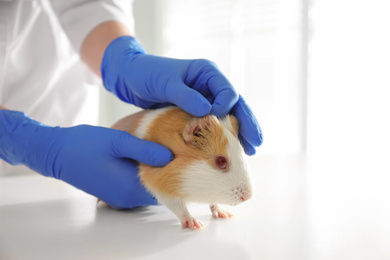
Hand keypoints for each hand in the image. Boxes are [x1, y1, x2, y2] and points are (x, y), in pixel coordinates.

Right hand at [0, 110, 172, 208]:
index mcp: (130, 187)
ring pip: (148, 187)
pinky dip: (144, 174)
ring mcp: (120, 197)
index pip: (165, 187)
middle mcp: (127, 198)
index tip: (185, 154)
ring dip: (156, 172)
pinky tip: (144, 156)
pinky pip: (137, 186)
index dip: (177, 171)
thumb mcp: (118, 141)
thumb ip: (145, 149)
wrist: (55, 153)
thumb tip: (170, 156)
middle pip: (158, 189)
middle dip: (169, 172)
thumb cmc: (84, 145)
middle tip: (176, 149)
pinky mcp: (114, 192)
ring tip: (162, 150)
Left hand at [101, 36, 262, 154]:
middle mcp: (210, 85)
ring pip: (229, 116)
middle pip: (235, 105)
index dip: (225, 109)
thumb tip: (208, 111)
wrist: (131, 77)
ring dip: (239, 133)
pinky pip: (214, 124)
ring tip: (250, 152)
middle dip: (247, 124)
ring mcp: (205, 98)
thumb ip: (186, 96)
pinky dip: (222, 136)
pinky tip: (230, 150)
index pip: (227, 92)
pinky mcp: (197, 110)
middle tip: (256, 144)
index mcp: (207, 73)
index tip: (214, 122)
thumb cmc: (147, 74)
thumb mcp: (165, 83)